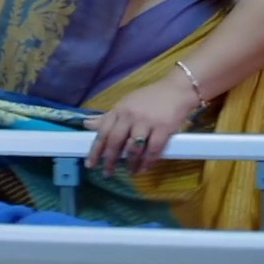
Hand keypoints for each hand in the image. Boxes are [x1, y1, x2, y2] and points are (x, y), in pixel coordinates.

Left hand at [83, 74, 199, 175]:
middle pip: (116, 142)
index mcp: (120, 110)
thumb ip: (107, 117)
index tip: (90, 165)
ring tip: (130, 172)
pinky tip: (144, 168)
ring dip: (131, 164)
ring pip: (134, 148)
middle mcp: (130, 116)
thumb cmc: (150, 98)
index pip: (103, 132)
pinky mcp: (163, 128)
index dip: (96, 150)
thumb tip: (86, 124)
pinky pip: (153, 150)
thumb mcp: (126, 104)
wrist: (177, 90)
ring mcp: (147, 122)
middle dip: (110, 160)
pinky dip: (147, 162)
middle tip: (107, 173)